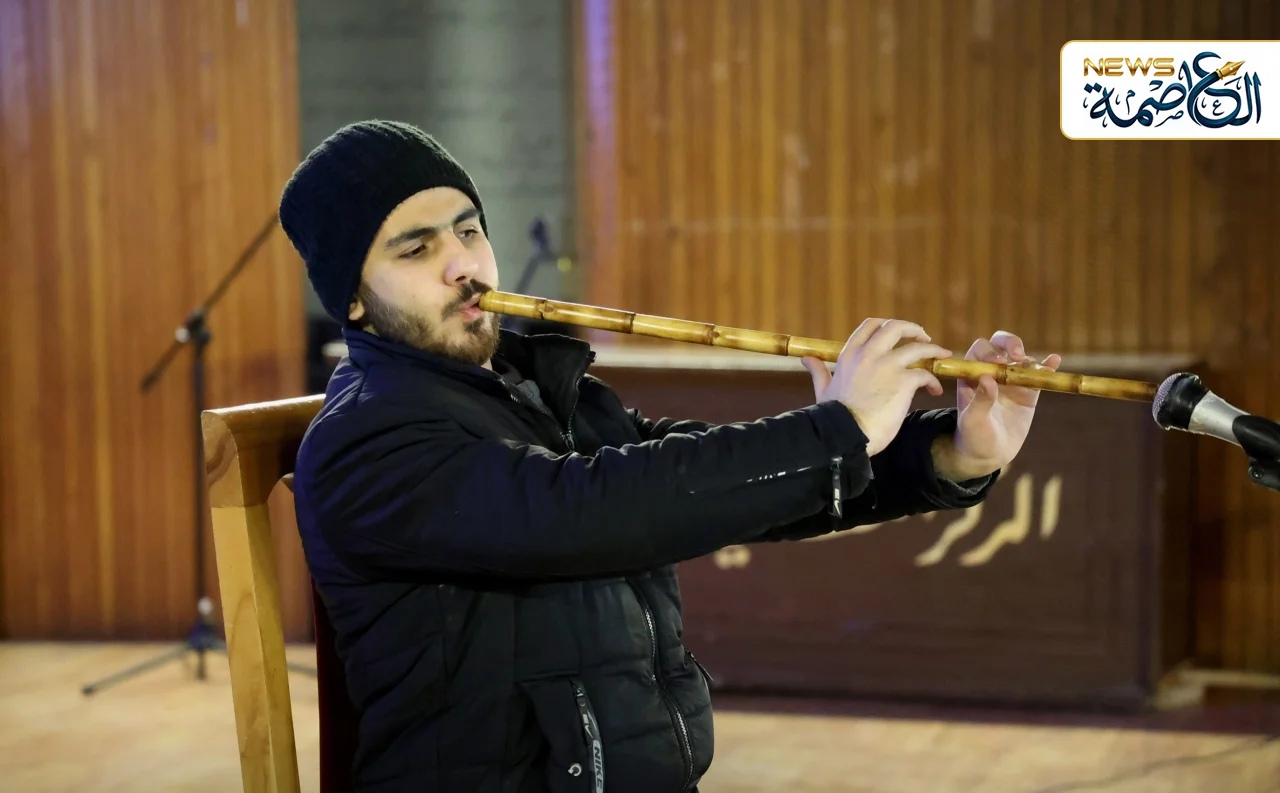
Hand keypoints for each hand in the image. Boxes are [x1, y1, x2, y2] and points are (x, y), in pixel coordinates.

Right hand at [802, 318, 951, 455]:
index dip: (888, 325)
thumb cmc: (832, 417)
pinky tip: (934, 390)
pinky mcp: (903, 382)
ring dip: (933, 352)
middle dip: (914, 330)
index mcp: (850, 354)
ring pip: (919, 347)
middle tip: (925, 339)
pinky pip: (926, 374)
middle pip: (897, 327)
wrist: (844, 436)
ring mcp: (888, 366)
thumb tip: (806, 359)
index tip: (899, 334)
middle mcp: (869, 354)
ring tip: (942, 358)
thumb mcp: (823, 390)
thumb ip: (819, 371)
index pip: (871, 325)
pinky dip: (933, 381)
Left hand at [932, 332, 1061, 480]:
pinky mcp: (1028, 392)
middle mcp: (991, 373)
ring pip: (1022, 359)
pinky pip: (1039, 376)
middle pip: (1001, 346)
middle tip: (1017, 355)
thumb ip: (980, 401)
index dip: (988, 352)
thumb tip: (987, 379)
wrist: (989, 453)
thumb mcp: (973, 420)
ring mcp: (1011, 381)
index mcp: (971, 375)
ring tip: (1037, 372)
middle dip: (1010, 344)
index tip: (997, 362)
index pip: (979, 352)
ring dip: (1029, 361)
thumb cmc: (974, 436)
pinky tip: (1055, 361)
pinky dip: (1048, 367)